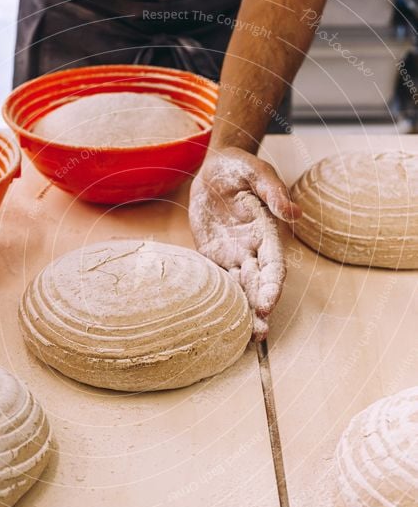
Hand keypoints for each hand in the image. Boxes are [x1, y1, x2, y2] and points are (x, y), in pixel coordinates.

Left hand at [189, 150, 300, 340]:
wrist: (215, 169)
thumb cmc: (240, 168)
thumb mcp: (256, 171)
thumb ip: (272, 190)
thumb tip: (293, 212)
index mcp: (267, 231)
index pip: (273, 265)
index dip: (271, 286)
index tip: (267, 305)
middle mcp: (252, 248)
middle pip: (259, 283)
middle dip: (260, 309)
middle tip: (258, 334)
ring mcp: (233, 254)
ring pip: (240, 288)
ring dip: (244, 312)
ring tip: (246, 339)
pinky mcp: (214, 255)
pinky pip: (217, 281)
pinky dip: (221, 301)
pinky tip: (221, 322)